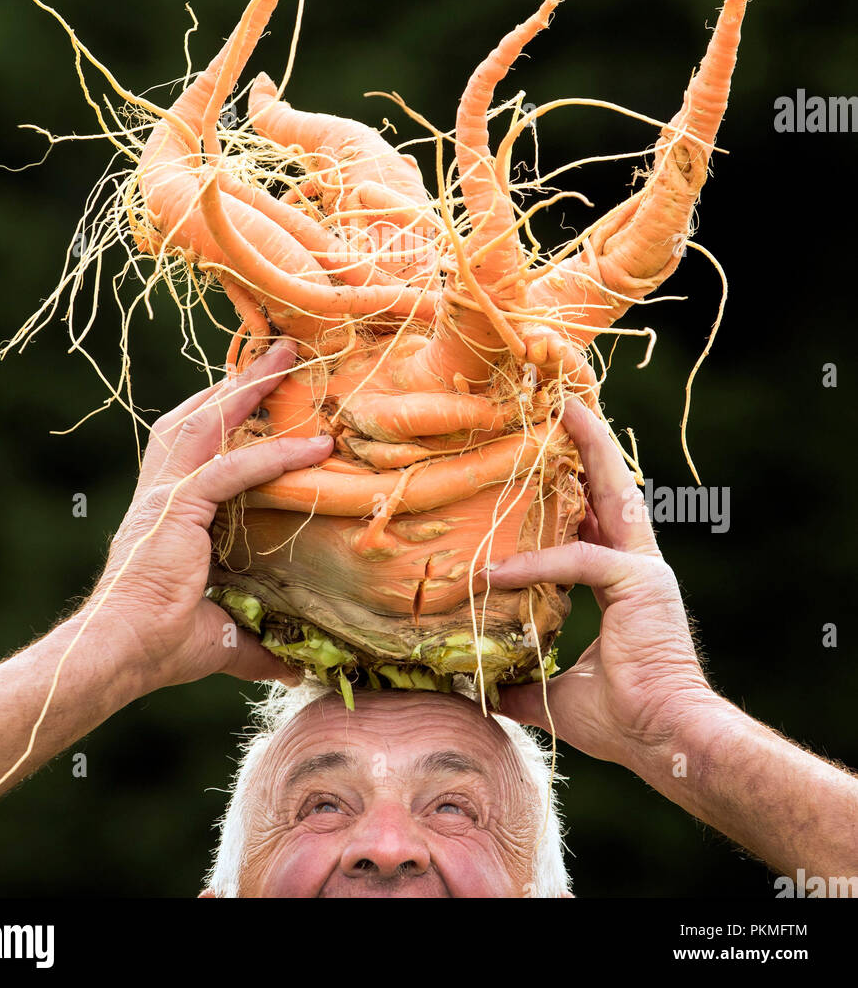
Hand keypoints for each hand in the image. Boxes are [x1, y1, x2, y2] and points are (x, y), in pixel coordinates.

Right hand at [82, 340, 332, 694]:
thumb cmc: (160, 649)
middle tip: (275, 350)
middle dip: (235, 381)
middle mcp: (160, 492)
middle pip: (197, 416)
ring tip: (285, 358)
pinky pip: (233, 470)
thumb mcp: (222, 636)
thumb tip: (298, 663)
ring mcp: (165, 496)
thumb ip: (259, 640)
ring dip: (248, 388)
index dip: (219, 411)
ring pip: (208, 423)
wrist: (120, 655)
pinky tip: (315, 448)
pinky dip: (274, 455)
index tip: (253, 387)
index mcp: (165, 511)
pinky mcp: (178, 510)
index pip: (191, 444)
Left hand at [488, 398, 716, 766]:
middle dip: (590, 448)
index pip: (597, 524)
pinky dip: (536, 563)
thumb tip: (480, 689)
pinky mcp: (639, 583)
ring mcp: (644, 571)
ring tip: (567, 412)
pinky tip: (497, 572)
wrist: (667, 741)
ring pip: (613, 498)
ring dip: (590, 452)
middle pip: (613, 492)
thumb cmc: (625, 721)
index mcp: (624, 584)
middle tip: (565, 408)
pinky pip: (578, 562)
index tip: (547, 473)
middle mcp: (638, 567)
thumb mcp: (559, 696)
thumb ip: (521, 682)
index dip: (575, 494)